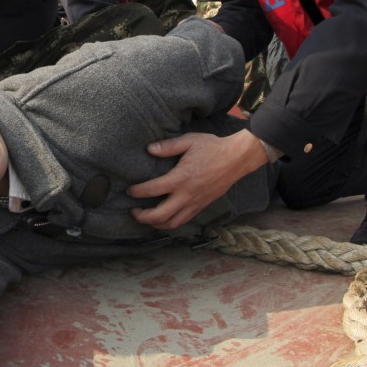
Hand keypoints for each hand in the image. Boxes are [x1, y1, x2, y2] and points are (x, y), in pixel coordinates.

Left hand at [128, 129, 267, 230]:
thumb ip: (168, 146)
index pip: (153, 190)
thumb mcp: (189, 141)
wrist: (237, 159)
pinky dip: (171, 223)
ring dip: (156, 224)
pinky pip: (184, 221)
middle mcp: (187, 195)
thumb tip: (149, 149)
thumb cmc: (212, 148)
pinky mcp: (202, 206)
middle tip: (133, 211)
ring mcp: (195, 203)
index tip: (129, 190)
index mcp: (181, 178)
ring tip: (146, 218)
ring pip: (172, 223)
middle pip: (160, 215)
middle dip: (143, 216)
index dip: (137, 192)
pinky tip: (164, 218)